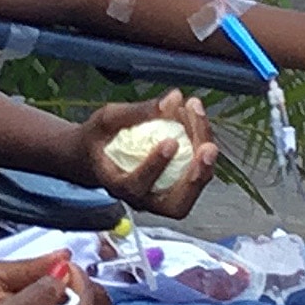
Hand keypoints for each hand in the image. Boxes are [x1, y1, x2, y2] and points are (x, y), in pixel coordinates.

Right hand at [83, 92, 217, 218]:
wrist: (96, 156)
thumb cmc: (99, 140)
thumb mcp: (107, 119)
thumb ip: (137, 112)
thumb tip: (173, 100)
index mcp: (117, 186)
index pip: (136, 186)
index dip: (155, 166)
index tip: (170, 142)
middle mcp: (141, 199)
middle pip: (175, 204)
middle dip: (196, 178)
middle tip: (208, 148)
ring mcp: (160, 197)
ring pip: (191, 191)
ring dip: (204, 159)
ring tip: (201, 122)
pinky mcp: (175, 187)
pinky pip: (195, 175)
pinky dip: (200, 149)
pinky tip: (198, 121)